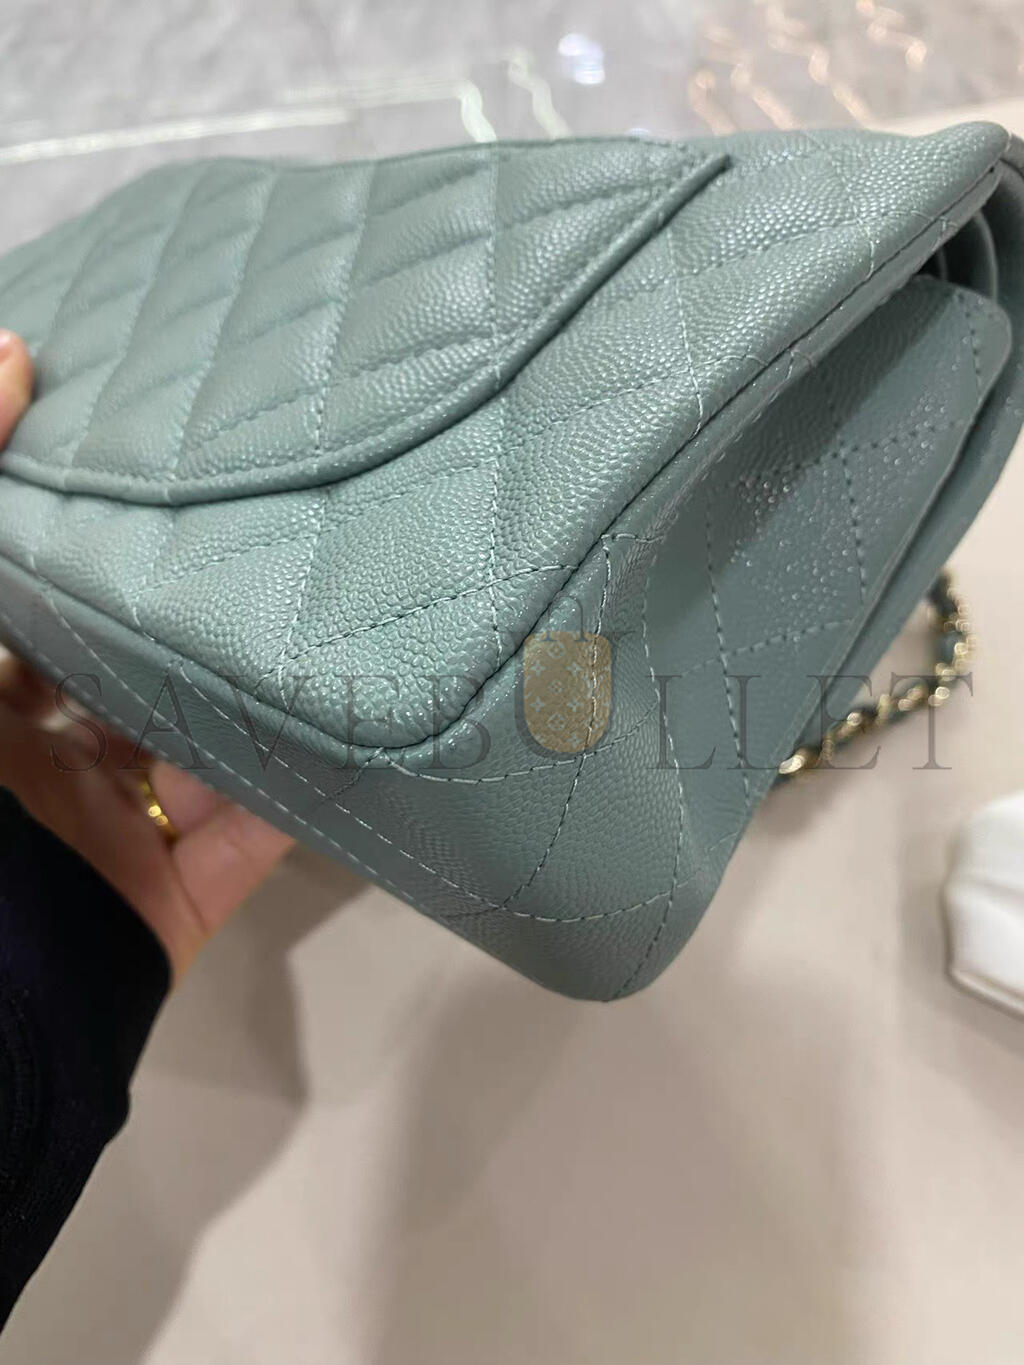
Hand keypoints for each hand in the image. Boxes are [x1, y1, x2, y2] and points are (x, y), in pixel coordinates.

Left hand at [0, 330, 294, 979]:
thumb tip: (11, 347)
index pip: (39, 585)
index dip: (93, 517)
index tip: (170, 441)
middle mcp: (29, 756)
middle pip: (127, 659)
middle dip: (190, 598)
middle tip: (285, 508)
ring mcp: (102, 831)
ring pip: (201, 742)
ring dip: (258, 690)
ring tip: (349, 600)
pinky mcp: (167, 899)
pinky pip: (253, 834)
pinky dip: (305, 789)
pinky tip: (369, 720)